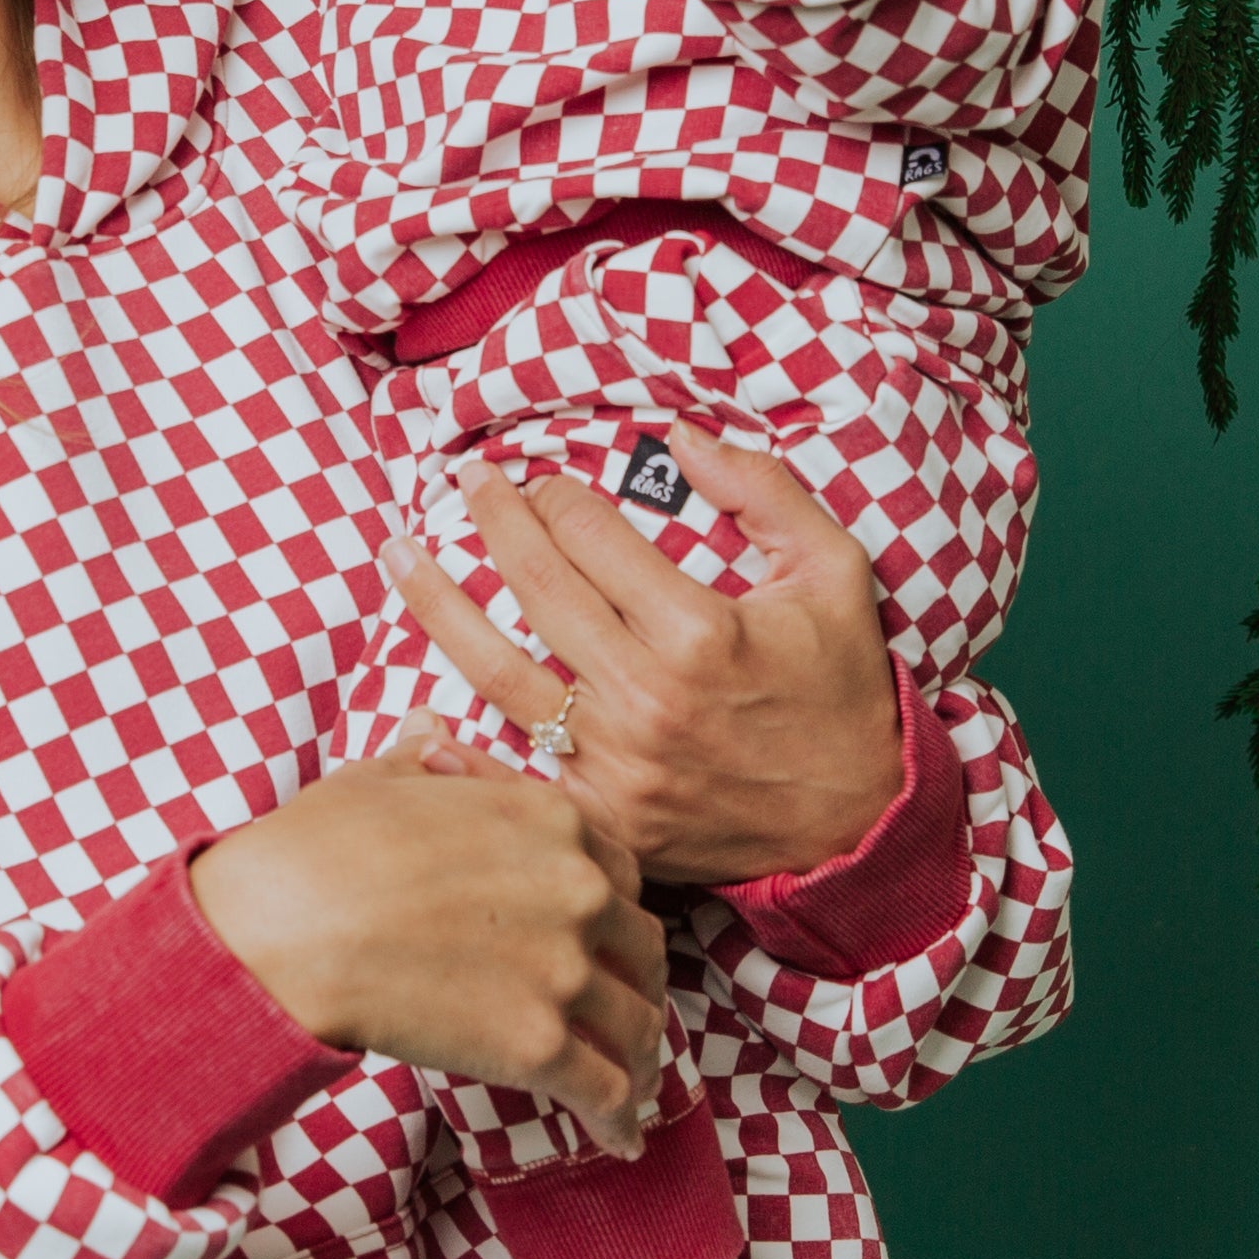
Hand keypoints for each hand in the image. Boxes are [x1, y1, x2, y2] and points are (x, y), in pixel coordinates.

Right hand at [189, 731, 668, 1151]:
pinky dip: (618, 1120)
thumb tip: (430, 728)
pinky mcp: (540, 1042)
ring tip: (631, 1091)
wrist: (284, 924)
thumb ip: (423, 759)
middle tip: (621, 1016)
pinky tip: (618, 1142)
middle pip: (642, 947)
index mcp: (550, 817)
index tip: (604, 939)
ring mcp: (565, 967)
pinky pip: (605, 1089)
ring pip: (638, 1024)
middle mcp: (578, 887)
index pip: (621, 868)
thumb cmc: (318, 850)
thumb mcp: (377, 780)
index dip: (614, 909)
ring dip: (639, 1061)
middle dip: (635, 985)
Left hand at [383, 426, 904, 884]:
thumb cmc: (841, 688)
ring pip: (500, 673)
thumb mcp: (834, 572)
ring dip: (439, 607)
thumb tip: (681, 436)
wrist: (858, 821)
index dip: (557, 497)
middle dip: (492, 522)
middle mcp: (650, 698)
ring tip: (399, 556)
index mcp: (701, 632)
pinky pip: (515, 776)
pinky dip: (457, 751)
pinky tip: (412, 713)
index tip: (543, 481)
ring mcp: (620, 766)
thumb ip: (764, 492)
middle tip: (463, 483)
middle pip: (537, 590)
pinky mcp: (607, 819)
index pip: (592, 538)